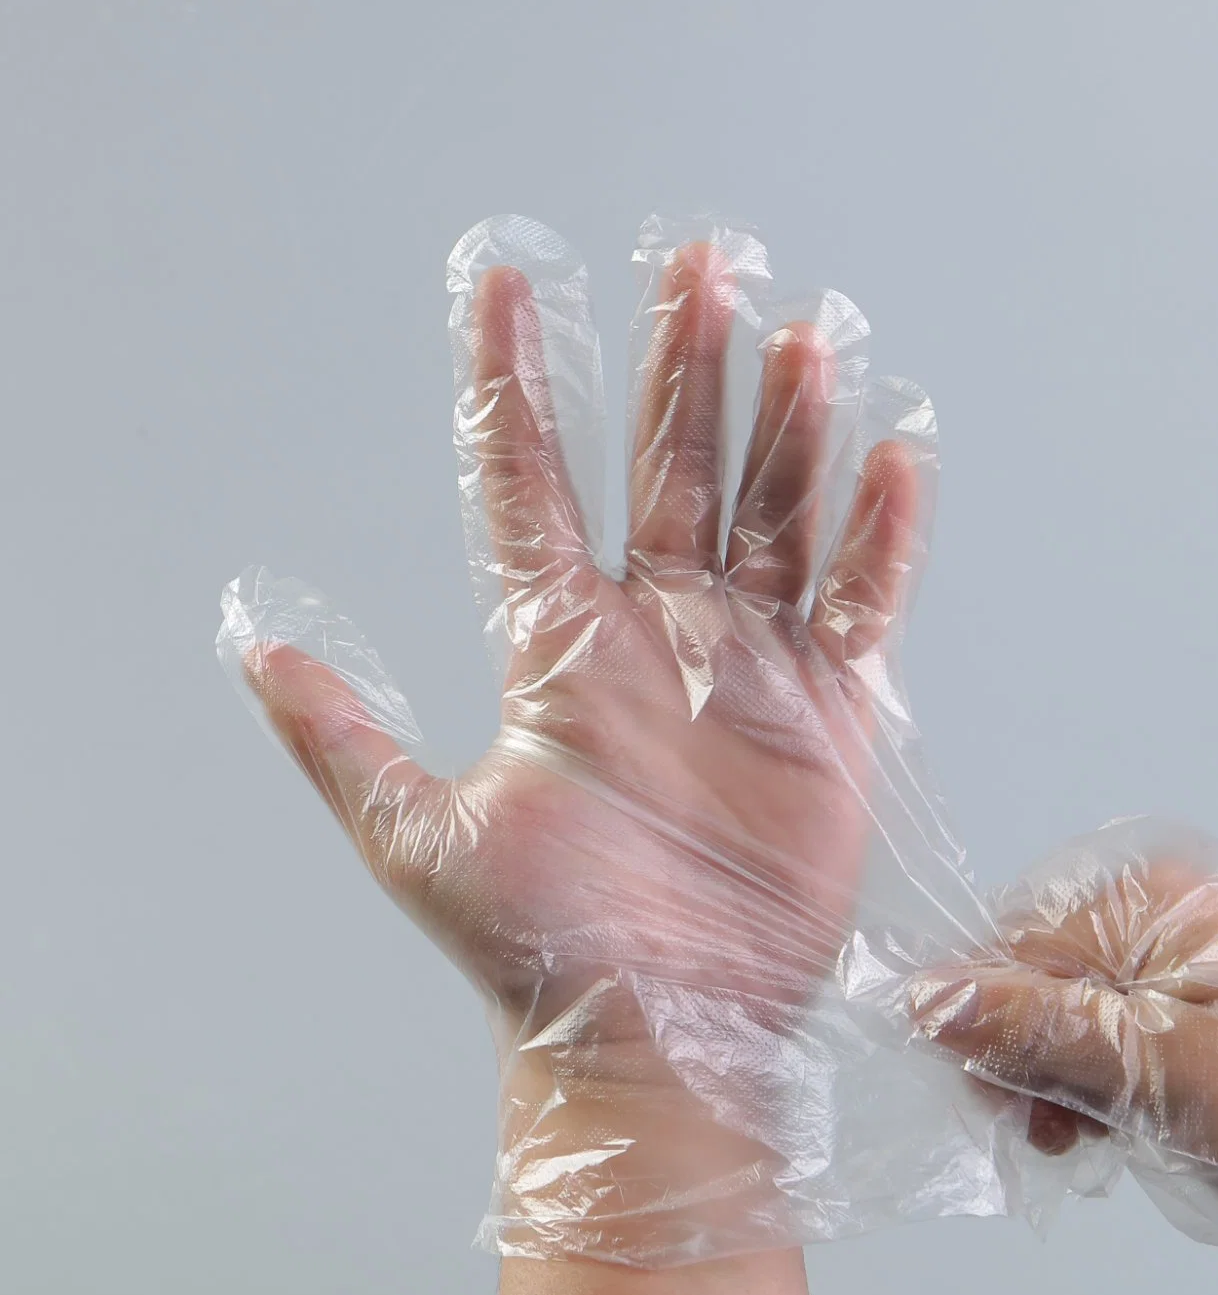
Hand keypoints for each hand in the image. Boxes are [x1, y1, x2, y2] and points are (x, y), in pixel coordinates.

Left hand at [221, 216, 976, 1268]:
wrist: (665, 1031)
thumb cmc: (545, 947)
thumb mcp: (421, 835)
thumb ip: (343, 734)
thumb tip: (250, 644)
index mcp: (559, 644)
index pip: (532, 481)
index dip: (517, 381)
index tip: (505, 280)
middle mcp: (656, 633)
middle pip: (673, 469)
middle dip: (683, 366)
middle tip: (699, 263)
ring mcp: (748, 663)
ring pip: (773, 512)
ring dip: (786, 427)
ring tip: (799, 336)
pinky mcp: (829, 708)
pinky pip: (860, 598)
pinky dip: (880, 534)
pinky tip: (892, 457)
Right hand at [910, 816, 1217, 1294]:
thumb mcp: (1166, 1076)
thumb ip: (1044, 1033)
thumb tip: (928, 997)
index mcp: (1151, 897)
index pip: (1007, 948)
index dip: (988, 1036)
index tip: (1012, 1114)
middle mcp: (1166, 906)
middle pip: (1039, 976)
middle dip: (1034, 1063)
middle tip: (1069, 1140)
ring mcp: (1194, 951)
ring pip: (1080, 1012)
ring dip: (1074, 1083)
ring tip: (1111, 1141)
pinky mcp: (1217, 998)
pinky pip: (1128, 1029)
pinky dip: (1119, 1083)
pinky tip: (1139, 1125)